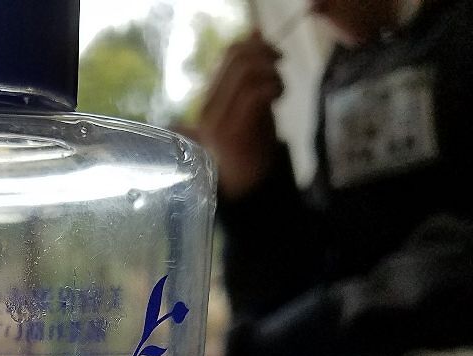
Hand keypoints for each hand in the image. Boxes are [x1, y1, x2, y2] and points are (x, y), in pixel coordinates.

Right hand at [196, 31, 283, 199]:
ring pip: (247, 71)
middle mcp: (207, 109)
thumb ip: (251, 70)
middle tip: (281, 68)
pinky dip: (272, 87)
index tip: (275, 58)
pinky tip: (278, 98)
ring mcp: (216, 122)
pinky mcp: (231, 132)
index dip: (257, 45)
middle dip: (267, 54)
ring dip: (271, 73)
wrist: (248, 191)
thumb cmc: (250, 149)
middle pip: (238, 57)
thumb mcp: (251, 103)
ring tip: (279, 89)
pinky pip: (253, 92)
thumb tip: (256, 32)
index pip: (229, 54)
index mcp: (209, 100)